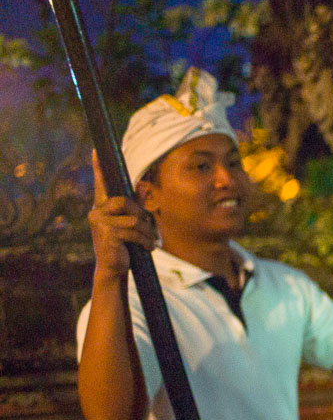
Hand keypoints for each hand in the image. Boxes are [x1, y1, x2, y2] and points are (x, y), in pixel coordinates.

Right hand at [87, 151, 154, 285]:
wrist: (114, 269)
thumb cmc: (123, 245)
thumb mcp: (130, 224)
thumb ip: (134, 206)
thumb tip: (141, 185)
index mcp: (101, 207)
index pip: (100, 184)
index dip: (99, 167)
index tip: (96, 150)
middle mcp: (96, 212)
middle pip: (125, 202)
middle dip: (141, 216)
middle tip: (149, 231)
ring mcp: (99, 223)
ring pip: (134, 219)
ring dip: (147, 232)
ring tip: (149, 243)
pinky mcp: (107, 234)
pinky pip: (134, 231)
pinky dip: (145, 240)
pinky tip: (147, 249)